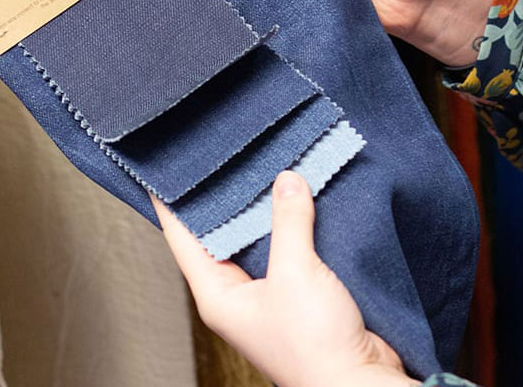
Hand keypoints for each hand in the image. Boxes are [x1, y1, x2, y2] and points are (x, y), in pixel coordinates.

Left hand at [153, 172, 417, 386]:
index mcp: (218, 296)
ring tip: (267, 167)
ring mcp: (269, 296)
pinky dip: (296, 226)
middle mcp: (237, 296)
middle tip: (225, 157)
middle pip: (220, 235)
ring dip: (266, 211)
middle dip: (226, 199)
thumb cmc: (314, 348)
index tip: (164, 170)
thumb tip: (286, 181)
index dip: (171, 203)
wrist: (359, 382)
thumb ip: (289, 222)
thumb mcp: (296, 272)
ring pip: (259, 241)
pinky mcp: (300, 295)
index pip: (181, 239)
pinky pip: (290, 250)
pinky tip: (303, 199)